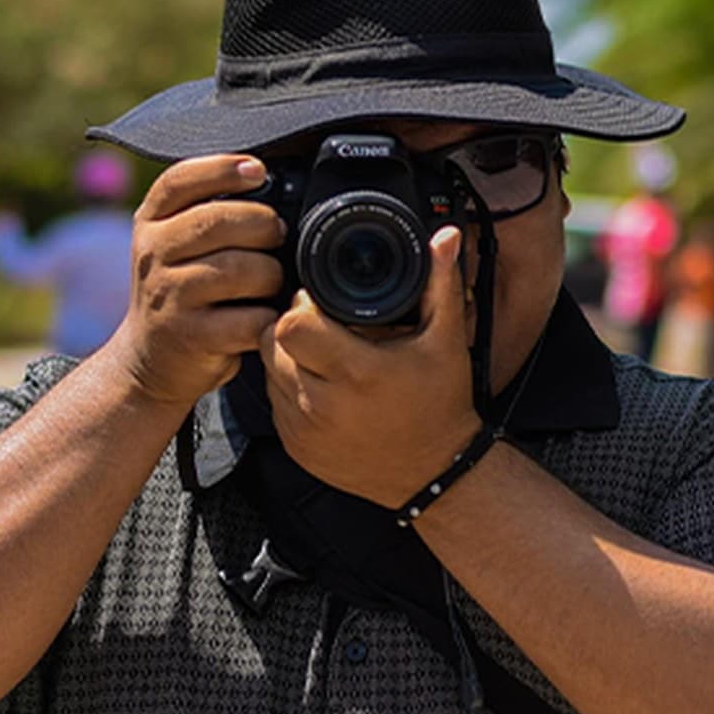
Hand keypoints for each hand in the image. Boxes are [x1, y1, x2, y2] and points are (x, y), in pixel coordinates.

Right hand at [107, 154, 285, 407]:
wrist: (150, 360)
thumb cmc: (182, 291)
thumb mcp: (177, 245)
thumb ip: (207, 213)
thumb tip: (266, 178)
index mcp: (151, 222)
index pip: (180, 180)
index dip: (222, 169)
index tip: (259, 171)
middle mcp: (153, 254)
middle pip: (216, 221)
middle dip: (262, 224)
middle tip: (278, 235)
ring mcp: (168, 296)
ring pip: (237, 270)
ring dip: (270, 274)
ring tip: (272, 281)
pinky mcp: (189, 336)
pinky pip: (246, 318)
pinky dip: (268, 317)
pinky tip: (267, 316)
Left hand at [259, 226, 481, 506]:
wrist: (434, 475)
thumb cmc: (440, 405)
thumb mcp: (446, 341)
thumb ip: (440, 284)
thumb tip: (445, 238)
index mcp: (357, 374)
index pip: (293, 325)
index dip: (302, 305)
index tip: (321, 302)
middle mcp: (324, 405)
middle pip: (272, 343)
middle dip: (291, 327)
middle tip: (321, 326)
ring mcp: (305, 430)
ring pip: (267, 371)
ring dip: (286, 356)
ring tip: (322, 353)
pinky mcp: (295, 448)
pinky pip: (274, 402)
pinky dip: (289, 387)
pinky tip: (320, 383)